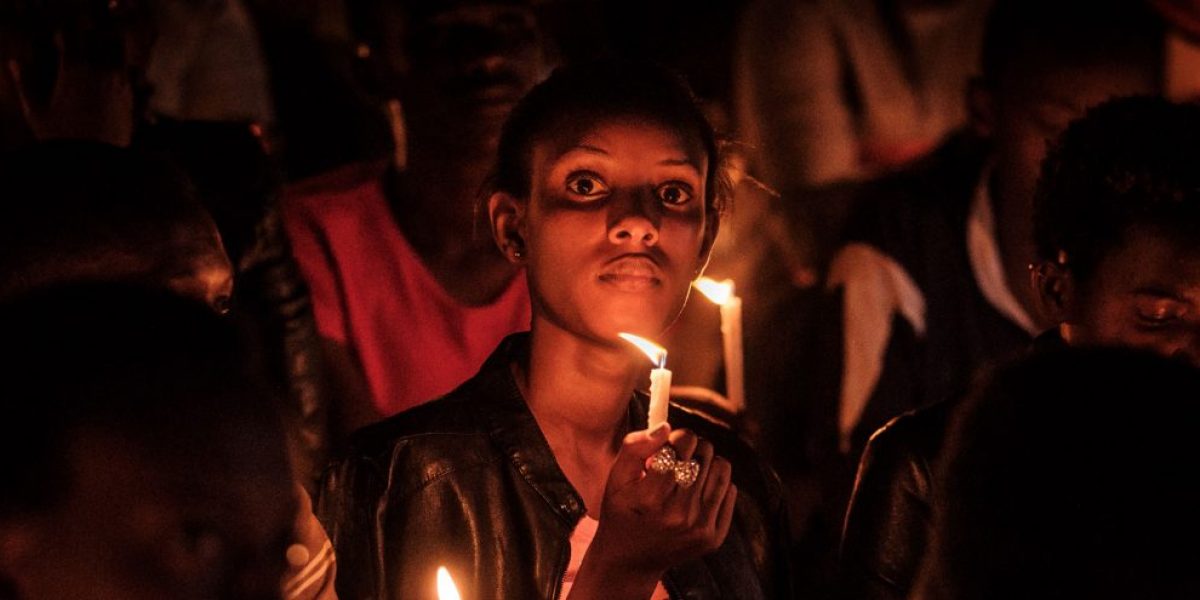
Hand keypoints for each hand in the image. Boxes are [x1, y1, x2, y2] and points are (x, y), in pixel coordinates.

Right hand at [570, 425, 736, 598]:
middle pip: (705, 451)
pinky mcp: (713, 537)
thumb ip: (635, 446)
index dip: (676, 438)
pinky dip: (715, 484)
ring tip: (688, 473)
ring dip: (706, 463)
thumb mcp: (616, 478)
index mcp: (650, 497)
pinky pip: (729, 490)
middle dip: (691, 448)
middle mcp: (678, 514)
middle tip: (676, 461)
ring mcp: (699, 528)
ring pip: (722, 467)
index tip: (666, 448)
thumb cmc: (621, 511)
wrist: (630, 561)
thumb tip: (666, 427)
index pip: (683, 443)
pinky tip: (696, 493)